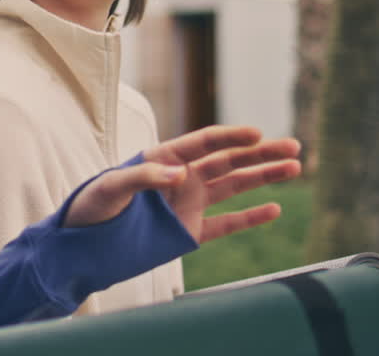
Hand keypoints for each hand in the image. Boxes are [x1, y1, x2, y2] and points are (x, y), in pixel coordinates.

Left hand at [63, 125, 300, 243]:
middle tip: (294, 147)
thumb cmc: (90, 207)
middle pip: (229, 160)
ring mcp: (188, 204)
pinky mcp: (190, 231)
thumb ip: (144, 179)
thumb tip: (180, 174)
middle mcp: (181, 177)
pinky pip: (227, 223)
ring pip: (235, 186)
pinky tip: (275, 208)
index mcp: (163, 158)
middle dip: (261, 154)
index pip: (204, 143)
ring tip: (296, 167)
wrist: (82, 244)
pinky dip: (251, 217)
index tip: (257, 134)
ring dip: (265, 177)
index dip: (231, 137)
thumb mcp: (110, 188)